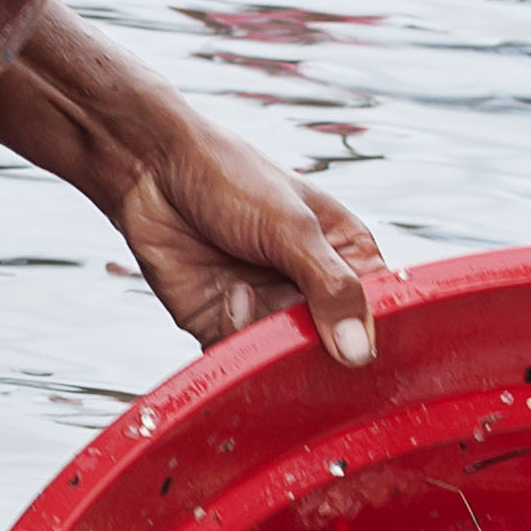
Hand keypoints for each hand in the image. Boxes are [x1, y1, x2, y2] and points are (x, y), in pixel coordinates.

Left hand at [112, 109, 385, 364]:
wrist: (152, 169)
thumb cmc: (229, 177)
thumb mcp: (292, 227)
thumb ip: (331, 288)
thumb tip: (359, 351)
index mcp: (345, 256)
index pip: (377, 311)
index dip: (372, 336)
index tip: (363, 355)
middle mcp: (310, 289)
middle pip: (333, 348)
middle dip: (318, 352)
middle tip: (301, 339)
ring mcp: (267, 309)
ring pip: (286, 361)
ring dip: (271, 344)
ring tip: (250, 294)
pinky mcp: (223, 326)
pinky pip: (241, 360)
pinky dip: (236, 338)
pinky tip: (229, 295)